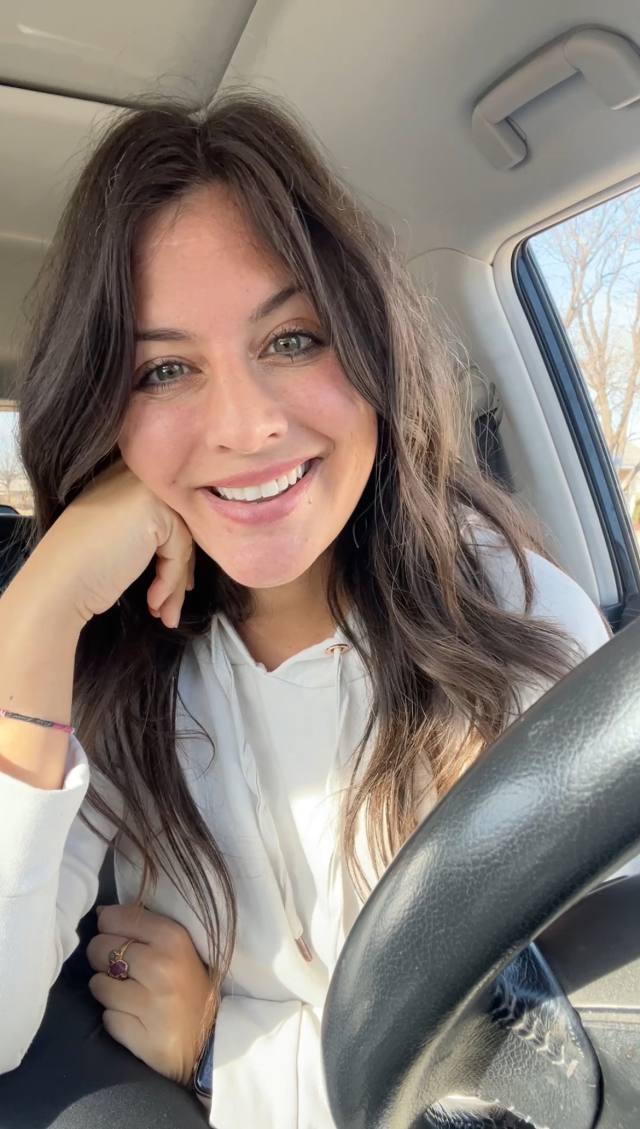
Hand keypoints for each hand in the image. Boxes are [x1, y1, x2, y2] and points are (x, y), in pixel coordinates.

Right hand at [39, 456, 195, 629]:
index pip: (166, 510)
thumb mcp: (117, 535)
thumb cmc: (80, 567)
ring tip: (166, 614)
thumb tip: (185, 548)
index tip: (174, 581)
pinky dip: (170, 582)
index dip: (173, 548)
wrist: (58, 581)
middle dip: (178, 570)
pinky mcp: (156, 510)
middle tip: (172, 603)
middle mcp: (135, 476)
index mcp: (121, 477)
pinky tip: (153, 604)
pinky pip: (178, 551)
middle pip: (178, 524)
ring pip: (181, 541)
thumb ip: (146, 528)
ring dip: (175, 583)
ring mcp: (146, 489)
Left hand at [86, 903, 213, 1087]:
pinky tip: (134, 1018)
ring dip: (107, 990)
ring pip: (98, 984)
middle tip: (123, 970)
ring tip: (130, 995)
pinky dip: (115, 1018)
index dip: (109, 928)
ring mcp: (153, 1005)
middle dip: (103, 959)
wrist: (210, 1038)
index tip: (121, 939)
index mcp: (173, 937)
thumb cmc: (188, 983)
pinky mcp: (144, 1038)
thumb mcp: (176, 945)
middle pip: (99, 949)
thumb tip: (102, 913)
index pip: (114, 918)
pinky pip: (107, 1018)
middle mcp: (162, 967)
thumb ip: (142, 925)